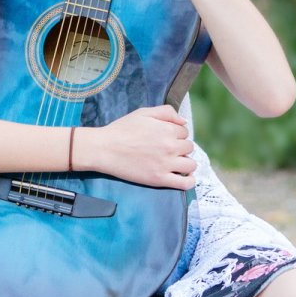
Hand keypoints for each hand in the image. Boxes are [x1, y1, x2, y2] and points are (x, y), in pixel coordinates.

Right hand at [80, 105, 195, 189]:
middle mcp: (170, 147)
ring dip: (185, 162)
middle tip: (166, 149)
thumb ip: (166, 112)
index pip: (184, 131)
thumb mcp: (143, 113)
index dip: (176, 133)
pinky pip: (185, 184)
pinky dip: (189, 181)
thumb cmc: (121, 129)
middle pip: (189, 147)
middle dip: (180, 147)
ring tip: (175, 162)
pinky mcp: (160, 179)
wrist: (104, 149)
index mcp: (167, 129)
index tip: (165, 137)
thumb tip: (184, 121)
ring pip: (191, 165)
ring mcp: (166, 165)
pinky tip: (185, 177)